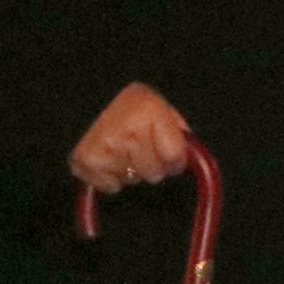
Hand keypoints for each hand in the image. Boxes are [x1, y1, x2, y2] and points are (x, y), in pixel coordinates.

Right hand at [69, 82, 195, 193]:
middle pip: (154, 174)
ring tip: (120, 148)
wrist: (86, 96)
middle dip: (152, 166)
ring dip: (130, 170)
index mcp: (151, 111)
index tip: (168, 153)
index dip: (175, 160)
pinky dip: (109, 178)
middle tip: (140, 147)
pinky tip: (106, 157)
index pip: (174, 158)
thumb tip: (196, 162)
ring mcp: (106, 145)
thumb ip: (180, 135)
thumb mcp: (162, 108)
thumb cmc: (132, 105)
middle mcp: (128, 128)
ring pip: (133, 180)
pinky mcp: (86, 160)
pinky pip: (110, 186)